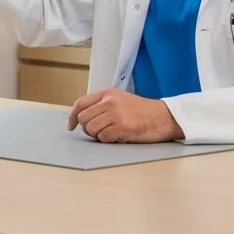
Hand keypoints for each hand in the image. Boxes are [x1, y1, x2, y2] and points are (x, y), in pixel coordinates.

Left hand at [67, 88, 183, 143]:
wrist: (163, 117)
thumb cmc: (141, 111)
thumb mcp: (120, 99)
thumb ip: (102, 104)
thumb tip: (82, 117)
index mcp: (107, 93)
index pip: (81, 103)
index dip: (72, 116)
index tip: (71, 126)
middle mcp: (109, 101)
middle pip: (83, 118)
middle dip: (87, 128)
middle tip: (97, 132)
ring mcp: (116, 114)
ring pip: (91, 129)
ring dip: (97, 135)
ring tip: (110, 133)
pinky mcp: (122, 127)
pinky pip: (103, 138)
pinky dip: (107, 141)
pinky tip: (117, 136)